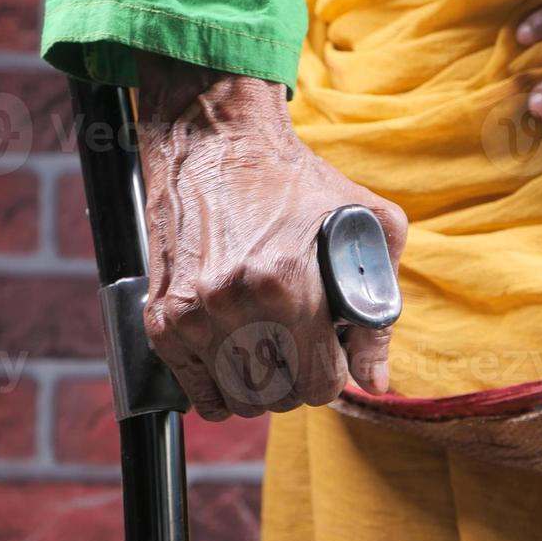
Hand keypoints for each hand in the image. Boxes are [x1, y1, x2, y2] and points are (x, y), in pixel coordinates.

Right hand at [134, 54, 407, 420]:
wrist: (214, 140)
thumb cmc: (294, 178)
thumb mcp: (365, 222)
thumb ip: (380, 311)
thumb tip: (375, 382)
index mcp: (286, 285)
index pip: (320, 384)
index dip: (334, 372)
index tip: (331, 350)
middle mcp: (233, 305)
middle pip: (279, 396)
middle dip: (299, 377)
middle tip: (301, 342)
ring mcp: (191, 315)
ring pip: (238, 400)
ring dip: (261, 385)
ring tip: (270, 345)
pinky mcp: (161, 317)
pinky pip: (195, 391)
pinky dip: (219, 384)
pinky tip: (235, 353)